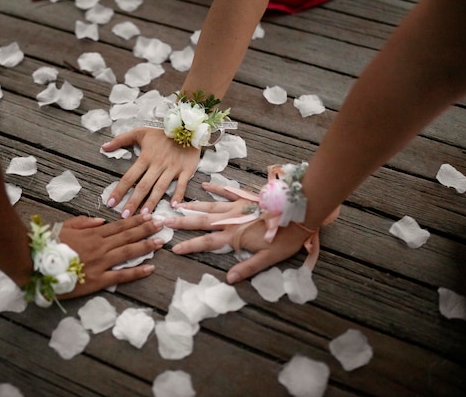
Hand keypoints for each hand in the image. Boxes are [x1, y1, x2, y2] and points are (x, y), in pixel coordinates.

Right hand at [56, 213, 163, 297]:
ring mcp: (100, 263)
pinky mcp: (98, 280)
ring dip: (146, 246)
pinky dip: (136, 272)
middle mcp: (100, 246)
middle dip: (146, 229)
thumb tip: (101, 220)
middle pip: (128, 236)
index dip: (136, 220)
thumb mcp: (65, 227)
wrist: (37, 265)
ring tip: (160, 242)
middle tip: (162, 225)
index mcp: (92, 233)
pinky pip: (121, 276)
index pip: (119, 225)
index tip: (149, 216)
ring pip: (128, 252)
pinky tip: (150, 268)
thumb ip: (84, 222)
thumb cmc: (49, 246)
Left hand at [102, 128, 200, 217]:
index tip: (110, 203)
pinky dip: (179, 195)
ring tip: (144, 215)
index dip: (119, 190)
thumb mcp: (140, 132)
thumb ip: (121, 139)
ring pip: (160, 188)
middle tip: (125, 216)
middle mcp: (158, 164)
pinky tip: (174, 206)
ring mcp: (172, 168)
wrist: (188, 127)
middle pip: (143, 186)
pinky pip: (182, 185)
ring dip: (152, 202)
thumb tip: (104, 147)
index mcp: (145, 157)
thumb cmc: (162, 133)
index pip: (129, 177)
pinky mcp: (186, 170)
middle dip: (133, 202)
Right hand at [164, 182, 309, 283]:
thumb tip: (229, 279)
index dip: (190, 246)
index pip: (207, 243)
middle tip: (166, 221)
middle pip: (202, 221)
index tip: (173, 248)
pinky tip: (204, 186)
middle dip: (183, 223)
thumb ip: (248, 267)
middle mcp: (231, 219)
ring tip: (177, 205)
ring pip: (210, 206)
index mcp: (235, 236)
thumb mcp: (269, 258)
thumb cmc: (286, 237)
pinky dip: (215, 188)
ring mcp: (237, 206)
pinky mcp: (246, 196)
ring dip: (193, 206)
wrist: (300, 210)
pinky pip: (227, 191)